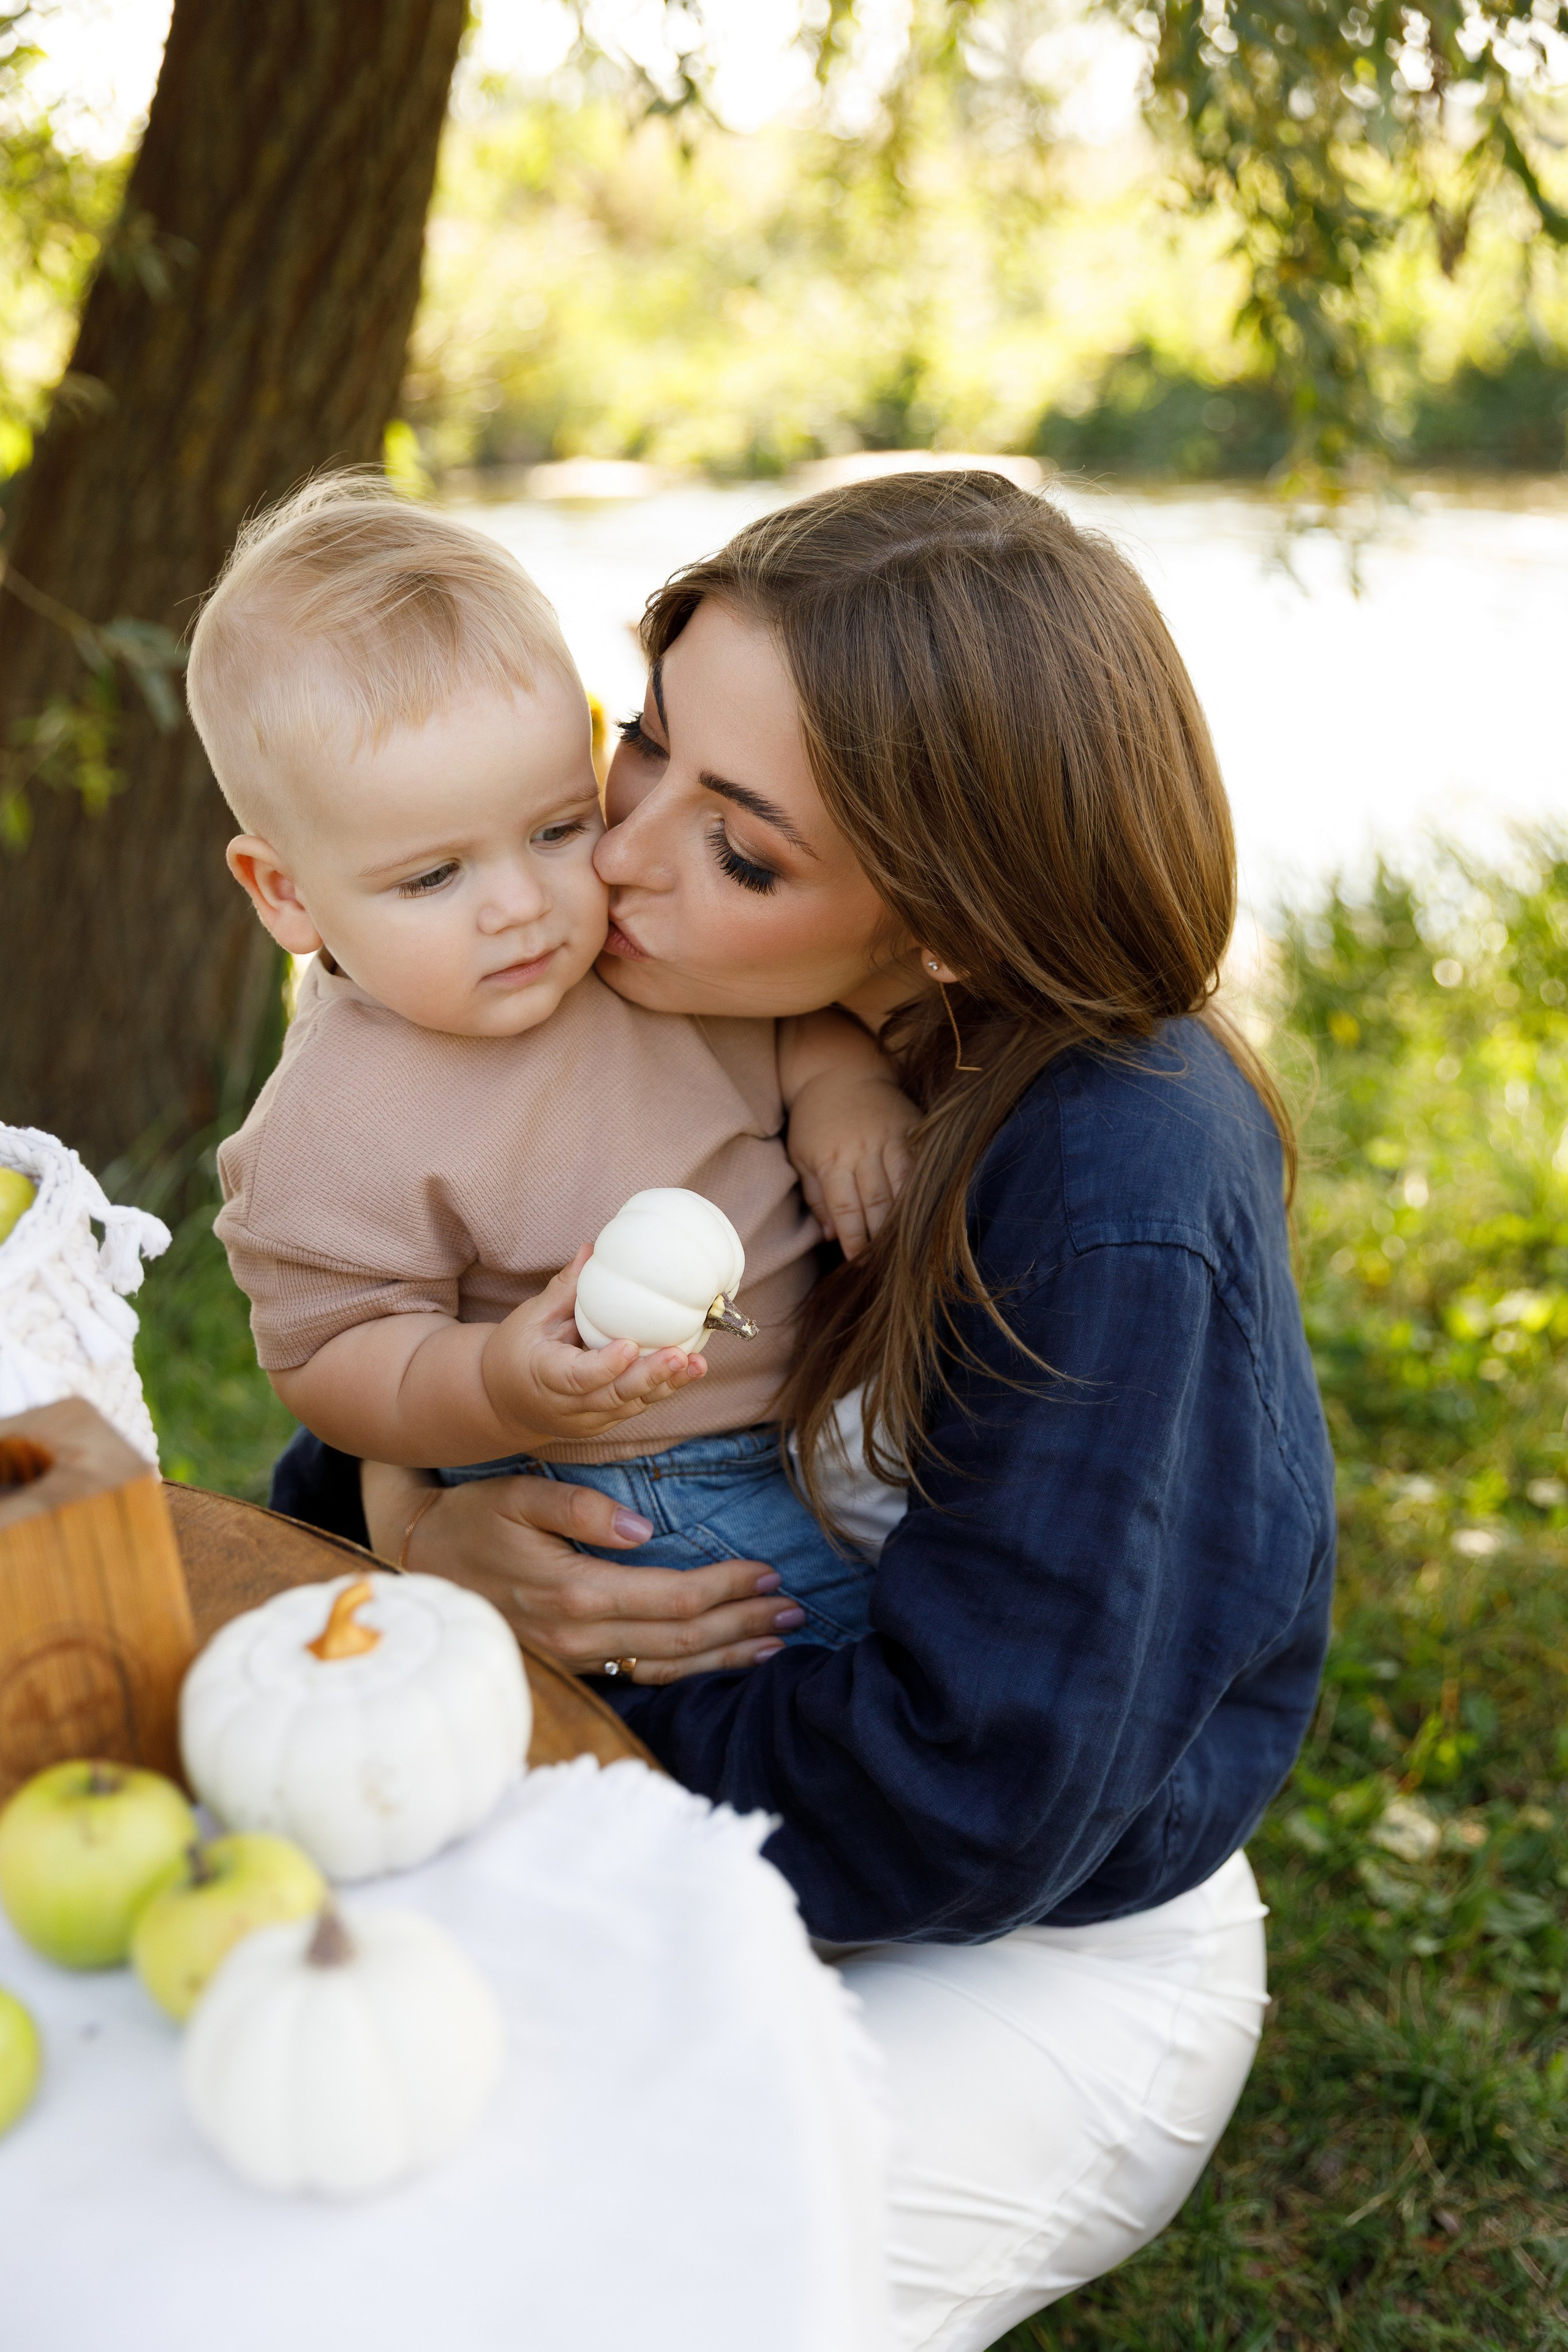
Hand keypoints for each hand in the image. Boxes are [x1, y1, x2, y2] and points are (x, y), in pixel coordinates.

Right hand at [364, 1461, 803, 1682]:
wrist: (417, 1563)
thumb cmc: (472, 1520)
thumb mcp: (520, 1496)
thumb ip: (582, 1508)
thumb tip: (643, 1529)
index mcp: (574, 1593)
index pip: (674, 1599)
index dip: (728, 1587)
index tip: (768, 1571)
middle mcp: (580, 1638)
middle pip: (682, 1640)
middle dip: (744, 1624)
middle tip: (794, 1608)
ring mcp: (575, 1660)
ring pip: (668, 1669)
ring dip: (727, 1655)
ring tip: (776, 1639)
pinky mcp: (572, 1665)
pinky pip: (643, 1677)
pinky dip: (692, 1672)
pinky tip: (723, 1661)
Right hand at [482, 1245, 707, 1443]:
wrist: (502, 1399)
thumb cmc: (518, 1350)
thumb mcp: (532, 1316)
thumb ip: (565, 1289)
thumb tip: (592, 1250)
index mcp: (543, 1375)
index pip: (576, 1377)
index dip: (605, 1365)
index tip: (630, 1345)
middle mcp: (565, 1405)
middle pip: (611, 1397)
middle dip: (648, 1378)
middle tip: (679, 1356)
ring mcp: (585, 1420)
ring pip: (628, 1406)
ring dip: (665, 1386)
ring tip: (697, 1365)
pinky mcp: (601, 1423)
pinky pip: (634, 1407)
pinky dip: (661, 1390)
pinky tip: (688, 1371)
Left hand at [787, 1071, 918, 1260]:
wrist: (838, 1070)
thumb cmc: (814, 1120)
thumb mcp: (802, 1156)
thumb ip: (815, 1196)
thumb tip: (830, 1236)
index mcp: (831, 1160)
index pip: (846, 1209)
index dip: (855, 1239)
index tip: (859, 1262)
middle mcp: (861, 1150)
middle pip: (877, 1202)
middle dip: (881, 1236)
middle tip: (886, 1262)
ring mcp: (889, 1137)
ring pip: (903, 1186)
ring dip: (905, 1217)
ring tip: (908, 1243)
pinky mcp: (910, 1127)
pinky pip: (921, 1163)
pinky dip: (924, 1188)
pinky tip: (927, 1209)